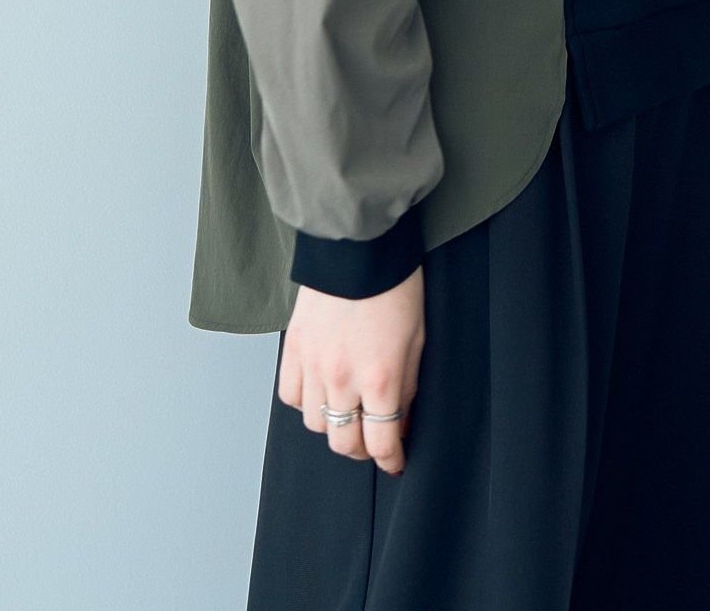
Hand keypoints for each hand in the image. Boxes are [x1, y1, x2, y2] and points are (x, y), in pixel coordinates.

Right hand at [278, 266, 424, 475]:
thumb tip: (399, 422)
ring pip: (316, 425)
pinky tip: (322, 391)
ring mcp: (314, 365)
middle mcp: (343, 380)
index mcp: (381, 379)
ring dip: (334, 426)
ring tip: (348, 412)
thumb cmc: (397, 287)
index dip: (390, 461)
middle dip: (362, 449)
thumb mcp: (417, 341)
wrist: (360, 246)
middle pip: (344, 443)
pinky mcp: (294, 348)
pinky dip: (306, 402)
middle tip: (373, 440)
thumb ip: (407, 389)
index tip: (395, 462)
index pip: (380, 444)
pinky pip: (292, 397)